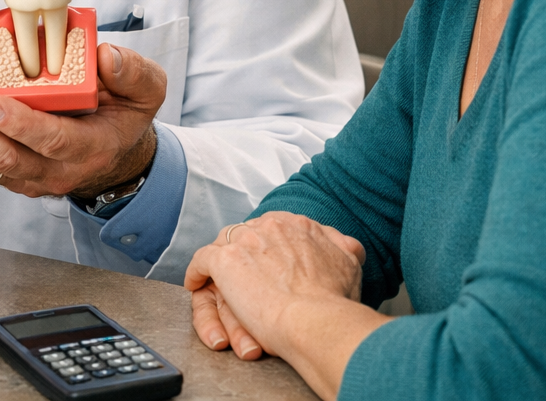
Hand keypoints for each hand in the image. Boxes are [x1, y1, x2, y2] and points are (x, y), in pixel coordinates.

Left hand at [0, 43, 165, 197]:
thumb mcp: (145, 91)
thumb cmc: (123, 117)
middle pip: (7, 158)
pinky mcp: (9, 173)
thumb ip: (132, 72)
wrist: (117, 155)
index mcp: (90, 147)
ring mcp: (29, 176)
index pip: (53, 140)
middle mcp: (56, 169)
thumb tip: (106, 55)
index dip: (21, 124)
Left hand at [185, 212, 365, 360]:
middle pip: (247, 233)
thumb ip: (343, 248)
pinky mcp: (224, 260)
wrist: (317, 320)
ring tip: (219, 280)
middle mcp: (270, 224)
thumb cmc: (334, 302)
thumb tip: (349, 246)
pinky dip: (197, 272)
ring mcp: (245, 239)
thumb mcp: (350, 264)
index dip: (267, 246)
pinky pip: (201, 260)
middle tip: (242, 274)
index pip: (273, 228)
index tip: (265, 261)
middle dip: (244, 253)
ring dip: (222, 264)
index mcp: (299, 224)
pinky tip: (196, 283)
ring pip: (224, 245)